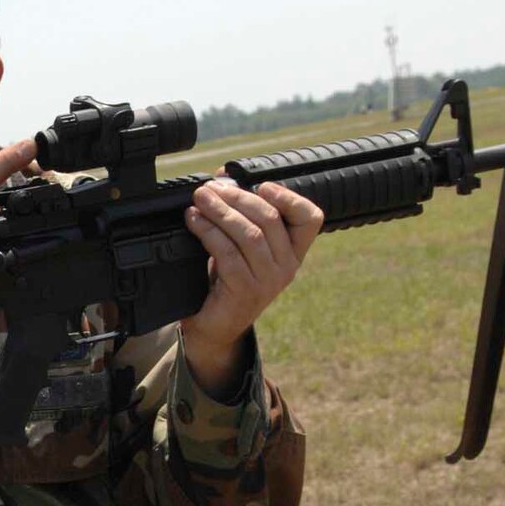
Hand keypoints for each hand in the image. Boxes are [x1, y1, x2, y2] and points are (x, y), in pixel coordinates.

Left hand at [177, 179, 323, 394]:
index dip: (289, 197)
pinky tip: (194, 221)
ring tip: (199, 200)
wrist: (214, 326)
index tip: (261, 184)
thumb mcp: (239, 244)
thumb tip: (222, 178)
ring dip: (220, 212)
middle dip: (237, 197)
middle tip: (209, 188)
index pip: (310, 219)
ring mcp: (269, 280)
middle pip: (271, 219)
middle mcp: (287, 266)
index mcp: (293, 252)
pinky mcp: (245, 290)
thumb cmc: (227, 280)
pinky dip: (208, 231)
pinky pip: (227, 252)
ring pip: (249, 234)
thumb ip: (238, 214)